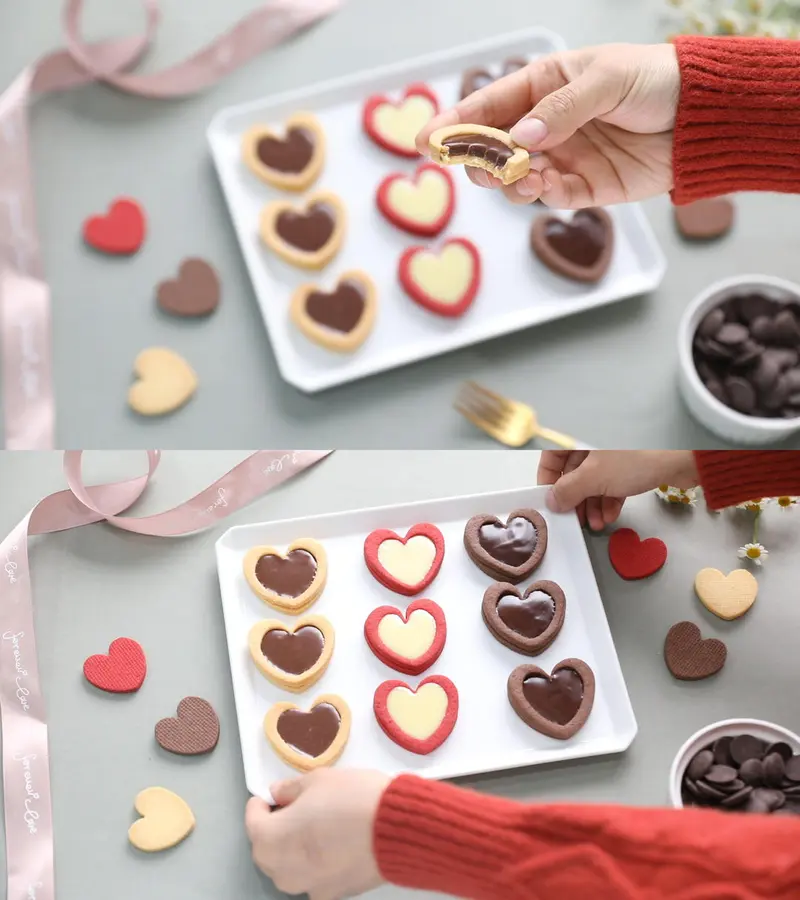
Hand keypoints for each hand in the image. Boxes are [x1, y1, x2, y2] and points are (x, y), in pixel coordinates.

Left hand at [245, 768, 389, 899]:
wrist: (397, 829)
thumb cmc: (351, 798)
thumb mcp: (317, 779)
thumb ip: (290, 789)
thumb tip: (277, 794)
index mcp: (272, 840)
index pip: (252, 823)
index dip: (259, 805)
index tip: (269, 796)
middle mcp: (284, 872)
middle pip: (267, 851)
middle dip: (273, 830)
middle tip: (290, 809)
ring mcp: (309, 888)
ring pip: (288, 869)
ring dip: (291, 849)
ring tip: (312, 827)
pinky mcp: (334, 895)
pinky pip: (313, 879)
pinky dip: (314, 864)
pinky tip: (333, 845)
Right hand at [417, 43, 678, 207]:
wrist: (702, 118)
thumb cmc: (655, 80)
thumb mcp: (607, 79)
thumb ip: (562, 109)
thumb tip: (521, 139)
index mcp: (544, 86)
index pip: (489, 106)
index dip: (456, 123)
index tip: (426, 141)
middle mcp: (546, 125)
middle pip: (493, 149)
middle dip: (479, 160)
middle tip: (480, 167)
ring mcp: (562, 159)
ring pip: (515, 179)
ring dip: (509, 182)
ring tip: (519, 178)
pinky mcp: (583, 189)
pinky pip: (550, 198)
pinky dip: (541, 196)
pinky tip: (544, 187)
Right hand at [537, 450, 697, 529]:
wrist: (683, 460)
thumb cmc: (639, 458)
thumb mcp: (594, 478)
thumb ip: (568, 490)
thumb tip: (553, 500)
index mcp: (582, 438)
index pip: (553, 456)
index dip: (548, 479)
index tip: (549, 499)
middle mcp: (595, 445)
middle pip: (573, 473)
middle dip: (574, 498)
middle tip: (572, 517)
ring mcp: (614, 456)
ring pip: (593, 482)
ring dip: (591, 504)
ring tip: (594, 522)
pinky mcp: (631, 467)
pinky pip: (611, 485)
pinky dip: (608, 500)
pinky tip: (609, 515)